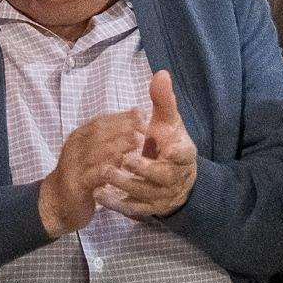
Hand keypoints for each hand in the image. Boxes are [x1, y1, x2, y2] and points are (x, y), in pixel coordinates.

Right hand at [37, 109, 147, 236]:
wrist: (57, 202)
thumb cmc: (83, 174)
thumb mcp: (93, 152)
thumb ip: (110, 138)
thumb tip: (136, 117)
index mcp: (80, 136)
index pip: (101, 121)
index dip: (122, 117)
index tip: (142, 114)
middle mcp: (75, 147)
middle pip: (99, 132)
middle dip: (123, 127)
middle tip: (144, 127)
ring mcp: (73, 165)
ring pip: (97, 151)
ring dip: (119, 144)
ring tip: (138, 141)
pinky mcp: (76, 184)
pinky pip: (93, 175)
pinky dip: (109, 169)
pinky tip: (124, 167)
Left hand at [96, 71, 198, 218]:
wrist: (174, 178)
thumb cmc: (168, 143)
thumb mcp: (168, 121)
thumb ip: (163, 100)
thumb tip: (160, 74)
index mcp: (183, 155)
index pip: (184, 154)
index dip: (178, 153)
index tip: (168, 149)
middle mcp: (175, 178)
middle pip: (161, 176)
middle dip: (144, 169)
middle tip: (125, 159)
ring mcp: (162, 196)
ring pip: (144, 193)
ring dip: (124, 185)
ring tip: (103, 174)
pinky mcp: (149, 209)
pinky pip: (133, 209)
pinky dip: (116, 203)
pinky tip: (98, 194)